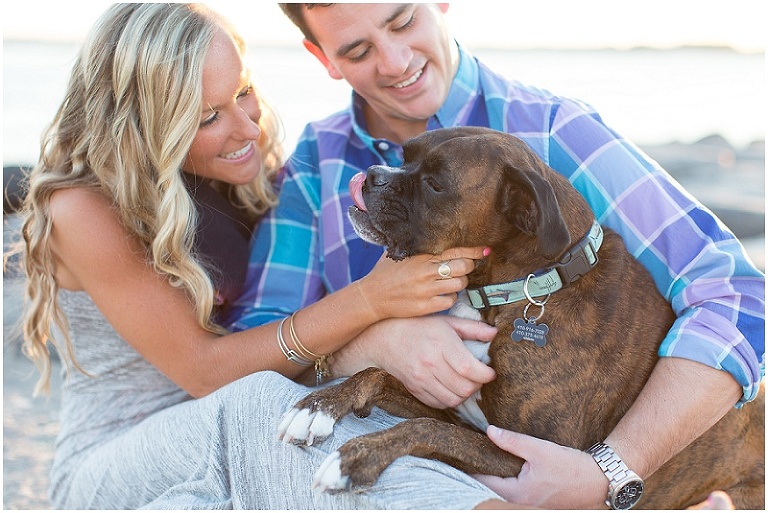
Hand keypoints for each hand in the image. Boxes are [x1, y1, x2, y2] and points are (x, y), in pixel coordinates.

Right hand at [332, 315, 496, 407]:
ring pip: (453, 399)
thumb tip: (495, 334)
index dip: (485, 374)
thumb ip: (473, 328)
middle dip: (478, 385)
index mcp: (441, 343)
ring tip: (466, 383)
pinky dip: (450, 400)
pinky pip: (439, 404)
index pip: (469, 369)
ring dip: (465, 395)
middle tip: (479, 377)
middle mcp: (430, 363)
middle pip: (463, 388)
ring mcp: (421, 378)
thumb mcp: (446, 321)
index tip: (490, 372)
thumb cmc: (418, 327)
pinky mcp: (414, 389)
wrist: (385, 338)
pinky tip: (452, 388)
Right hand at [356, 246, 488, 319]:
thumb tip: (429, 230)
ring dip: (460, 282)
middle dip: (469, 266)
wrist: (371, 298)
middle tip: (466, 266)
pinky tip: (442, 293)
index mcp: (421, 256)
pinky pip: (450, 300)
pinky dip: (450, 297)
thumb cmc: (384, 273)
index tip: (484, 250)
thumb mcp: (397, 252)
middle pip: (463, 266)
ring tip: (452, 280)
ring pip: (460, 284)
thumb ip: (415, 244)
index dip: (473, 250)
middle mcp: (426, 272)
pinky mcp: (426, 307)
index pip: (455, 250)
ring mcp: (426, 290)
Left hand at [472, 426, 607, 508]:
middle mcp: (519, 502)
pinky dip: (509, 477)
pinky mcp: (537, 500)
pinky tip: (510, 463)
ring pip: (504, 488)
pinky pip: (515, 489)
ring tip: (491, 453)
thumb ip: (512, 441)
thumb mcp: (539, 449)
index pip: (483, 480)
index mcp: (516, 493)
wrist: (599, 481)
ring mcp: (529, 504)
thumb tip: (489, 432)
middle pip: (491, 485)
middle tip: (477, 448)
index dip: (473, 464)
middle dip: (484, 468)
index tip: (466, 449)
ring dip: (497, 473)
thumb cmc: (570, 467)